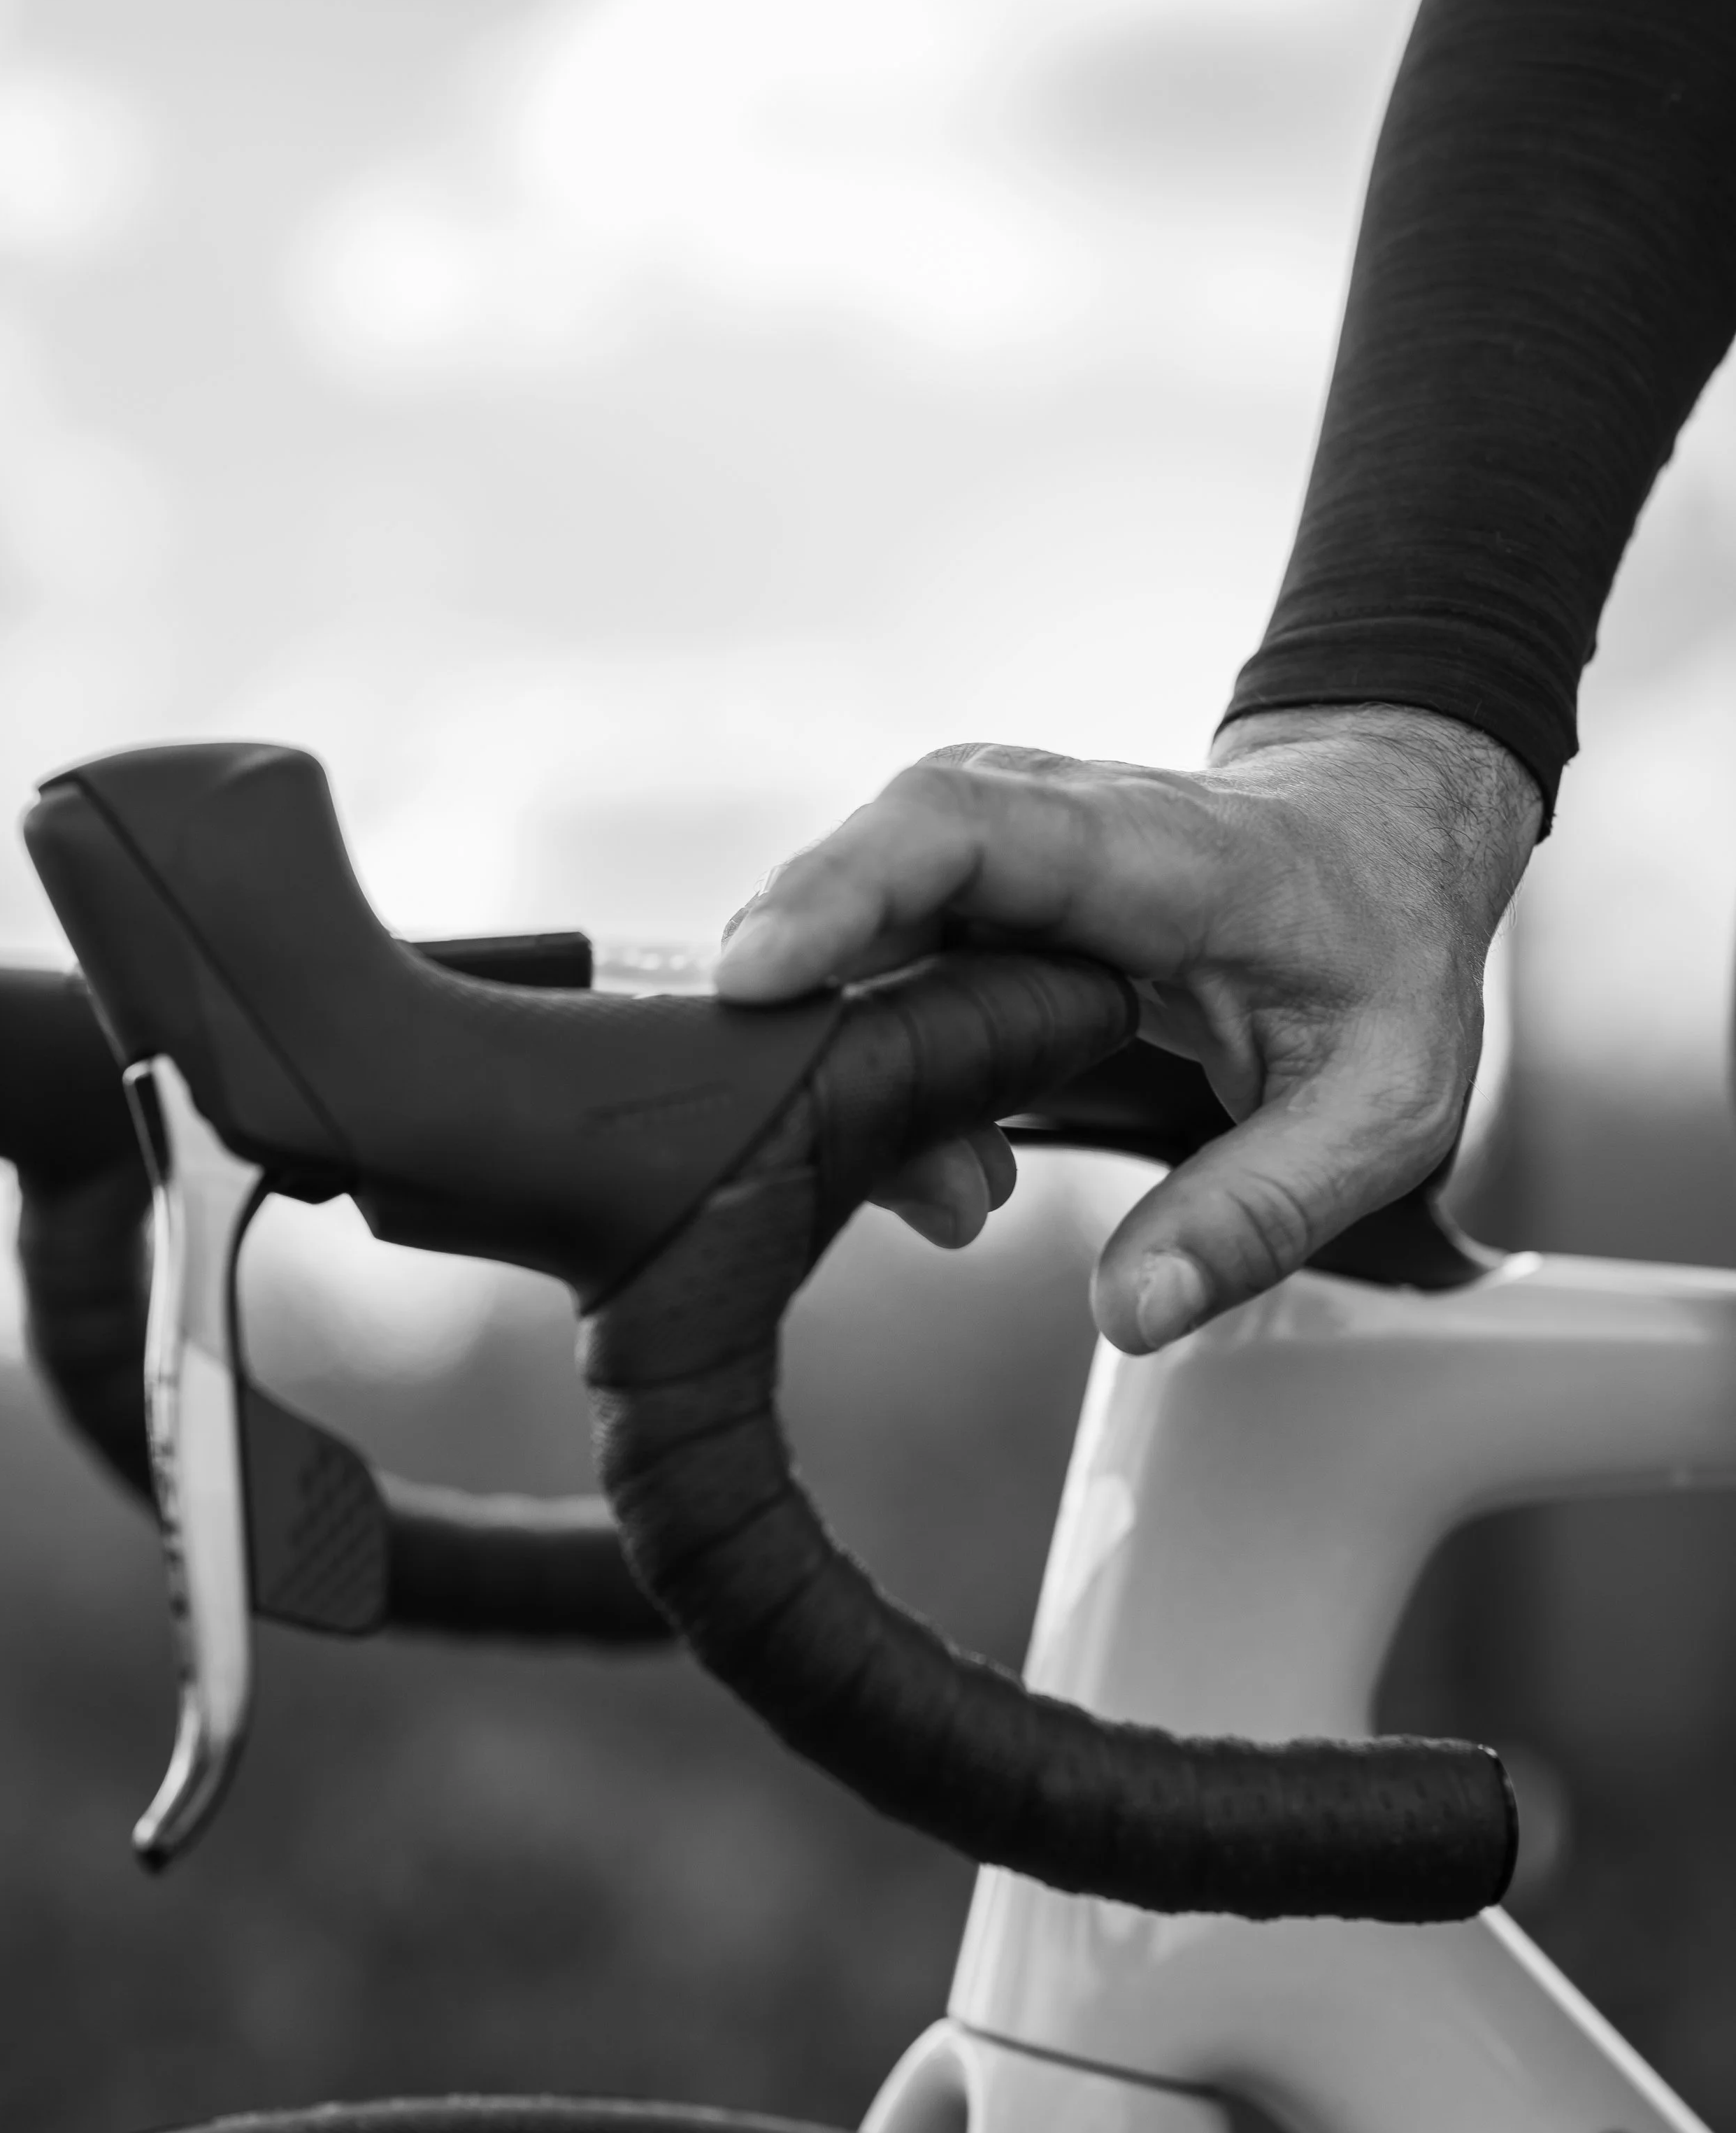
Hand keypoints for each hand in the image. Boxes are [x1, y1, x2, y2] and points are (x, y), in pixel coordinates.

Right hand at [715, 707, 1541, 1351]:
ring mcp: (992, 851)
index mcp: (1150, 846)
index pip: (960, 828)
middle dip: (829, 1024)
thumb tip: (1129, 1315)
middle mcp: (1043, 817)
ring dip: (860, 1067)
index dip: (844, 891)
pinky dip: (880, 1062)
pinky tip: (944, 1158)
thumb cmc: (1378, 958)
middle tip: (894, 1183)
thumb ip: (1260, 1210)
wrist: (1371, 844)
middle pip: (872, 879)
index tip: (753, 978)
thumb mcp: (1379, 1106)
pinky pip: (877, 961)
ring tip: (951, 1195)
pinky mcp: (963, 895)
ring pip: (857, 930)